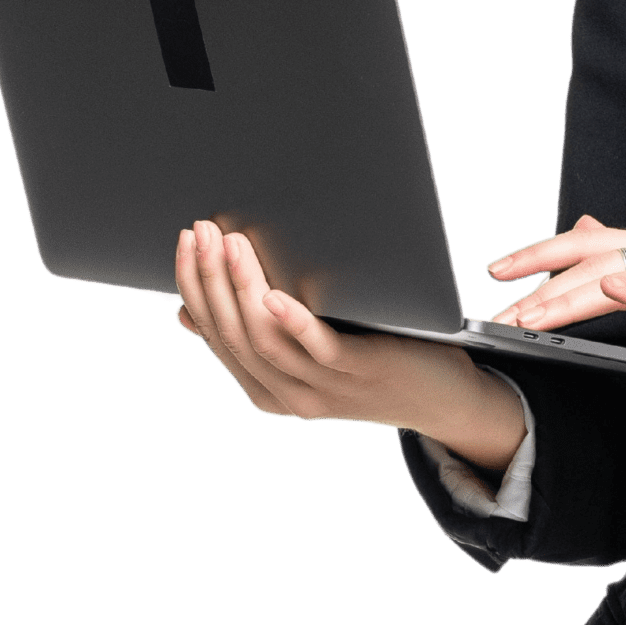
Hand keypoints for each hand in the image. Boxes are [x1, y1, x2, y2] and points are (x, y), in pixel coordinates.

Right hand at [173, 220, 527, 474]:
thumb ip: (256, 333)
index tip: (184, 240)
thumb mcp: (303, 349)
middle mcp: (287, 393)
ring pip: (265, 338)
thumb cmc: (371, 357)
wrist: (441, 395)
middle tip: (201, 229)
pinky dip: (293, 321)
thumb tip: (185, 313)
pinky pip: (318, 349)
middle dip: (211, 277)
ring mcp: (323, 386)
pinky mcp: (360, 371)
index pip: (213, 333)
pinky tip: (275, 295)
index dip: (194, 286)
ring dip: (243, 286)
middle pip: (233, 333)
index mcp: (266, 387)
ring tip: (232, 242)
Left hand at [486, 216, 625, 393]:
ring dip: (568, 295)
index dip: (539, 253)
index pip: (588, 242)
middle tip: (499, 308)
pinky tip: (607, 290)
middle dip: (539, 282)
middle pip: (592, 256)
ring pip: (618, 275)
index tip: (497, 272)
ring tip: (531, 315)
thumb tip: (587, 234)